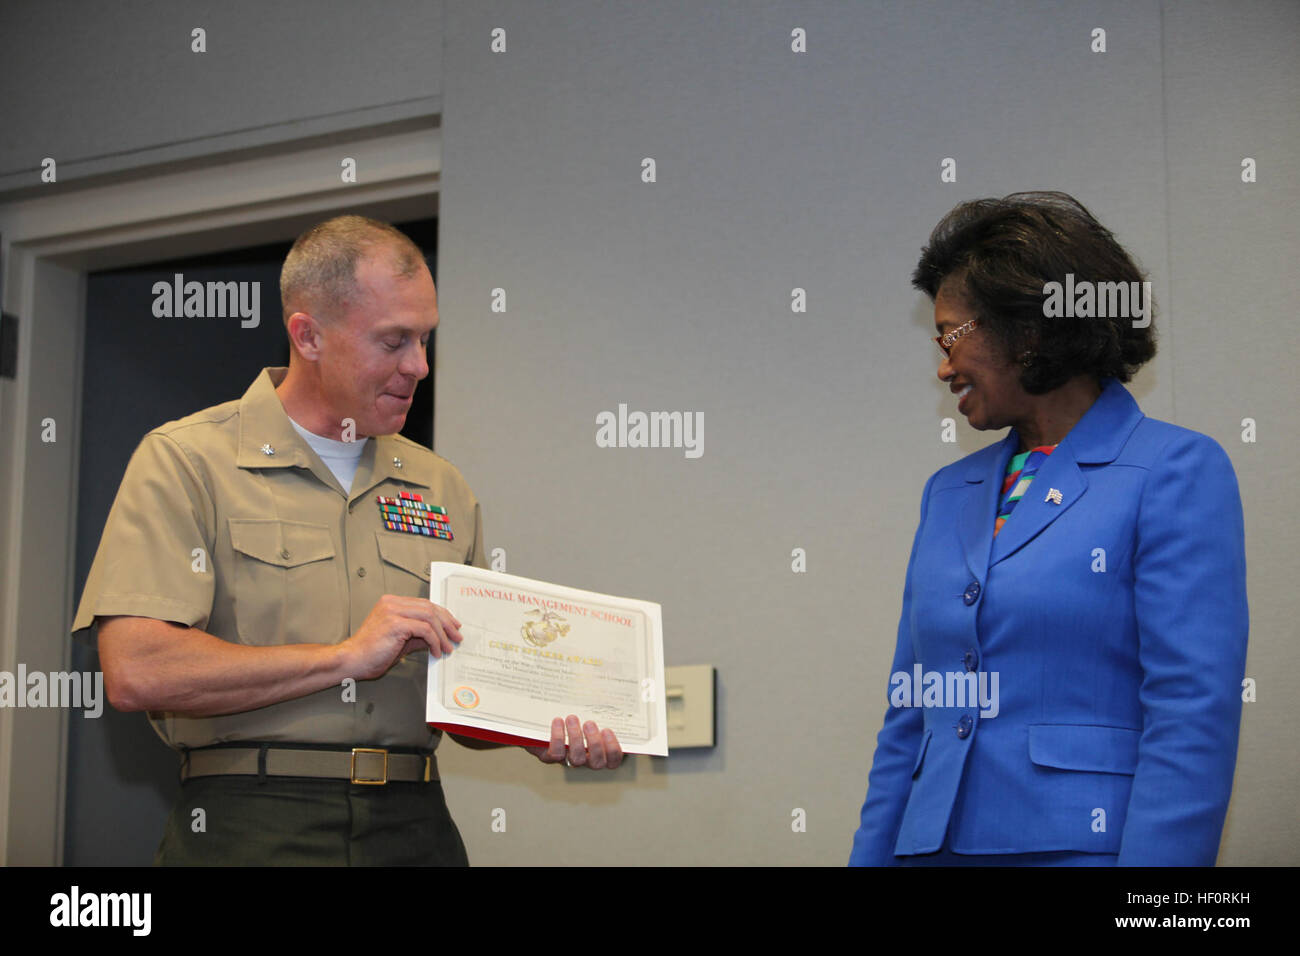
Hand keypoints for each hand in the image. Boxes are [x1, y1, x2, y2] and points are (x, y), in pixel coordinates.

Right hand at [340, 594, 462, 679]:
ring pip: (430, 617)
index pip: (424, 604)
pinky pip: (425, 629)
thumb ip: (418, 635)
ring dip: (443, 634)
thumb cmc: (370, 653)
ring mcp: (393, 611)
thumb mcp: (401, 641)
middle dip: (447, 623)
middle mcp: (392, 604)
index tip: (453, 626)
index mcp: (391, 604)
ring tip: (447, 647)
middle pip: (430, 607)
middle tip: (456, 636)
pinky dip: (434, 641)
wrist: (351, 661)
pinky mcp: (395, 624)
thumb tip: (438, 637)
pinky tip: (435, 651)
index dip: (442, 615)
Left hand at [525, 715, 623, 769]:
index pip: (613, 760)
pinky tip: (558, 721)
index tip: (607, 730)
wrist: (537, 722)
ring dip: (576, 738)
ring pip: (577, 759)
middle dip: (595, 743)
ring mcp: (567, 759)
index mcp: (597, 750)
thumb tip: (608, 686)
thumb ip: (596, 707)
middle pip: (597, 763)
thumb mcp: (585, 711)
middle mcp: (585, 758)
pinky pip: (556, 753)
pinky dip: (558, 737)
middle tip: (589, 723)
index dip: (613, 750)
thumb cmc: (568, 715)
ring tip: (572, 718)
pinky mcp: (549, 757)